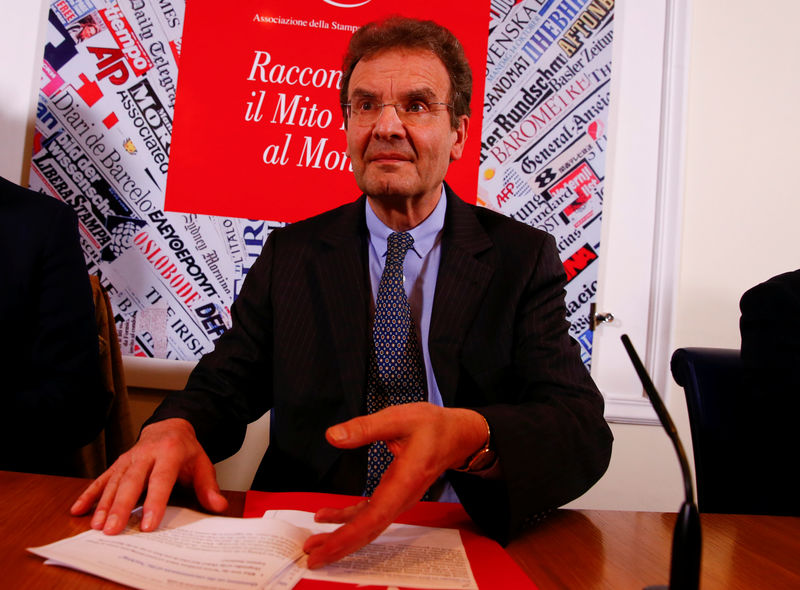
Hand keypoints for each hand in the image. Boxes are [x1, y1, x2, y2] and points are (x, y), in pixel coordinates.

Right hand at [70, 418, 226, 533]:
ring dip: (103, 504)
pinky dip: (89, 494)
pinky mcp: (117, 464)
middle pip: (132, 481)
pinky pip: (101, 479)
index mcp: (170, 452)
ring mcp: (129, 458)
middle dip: (121, 506)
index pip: (161, 479)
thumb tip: (218, 507)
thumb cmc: (186, 451)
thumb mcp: (202, 464)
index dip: (154, 502)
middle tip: (113, 530)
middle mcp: (146, 453)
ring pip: (114, 481)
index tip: (147, 525)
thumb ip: (208, 486)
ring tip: (98, 526)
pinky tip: (78, 510)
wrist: (169, 427)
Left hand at [302, 402, 486, 567]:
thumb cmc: (434, 426)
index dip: (348, 536)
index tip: (326, 549)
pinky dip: (348, 519)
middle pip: (369, 530)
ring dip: (341, 536)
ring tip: (314, 543)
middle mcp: (402, 496)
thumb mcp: (400, 417)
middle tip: (312, 557)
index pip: (374, 517)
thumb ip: (365, 427)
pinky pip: (370, 514)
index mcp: (405, 480)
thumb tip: (334, 436)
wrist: (457, 435)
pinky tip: (328, 517)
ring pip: (368, 525)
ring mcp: (399, 499)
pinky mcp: (394, 495)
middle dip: (340, 545)